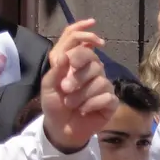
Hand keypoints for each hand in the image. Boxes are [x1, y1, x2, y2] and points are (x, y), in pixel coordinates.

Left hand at [39, 19, 120, 151]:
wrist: (62, 128)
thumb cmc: (54, 105)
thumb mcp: (49, 85)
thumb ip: (57, 68)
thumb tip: (67, 54)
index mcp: (74, 63)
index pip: (81, 42)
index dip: (84, 32)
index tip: (92, 30)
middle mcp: (91, 71)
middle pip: (93, 60)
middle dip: (78, 74)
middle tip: (65, 88)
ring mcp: (103, 85)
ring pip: (100, 79)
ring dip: (82, 93)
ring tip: (71, 103)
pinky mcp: (111, 101)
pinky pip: (106, 96)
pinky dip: (92, 103)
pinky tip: (84, 110)